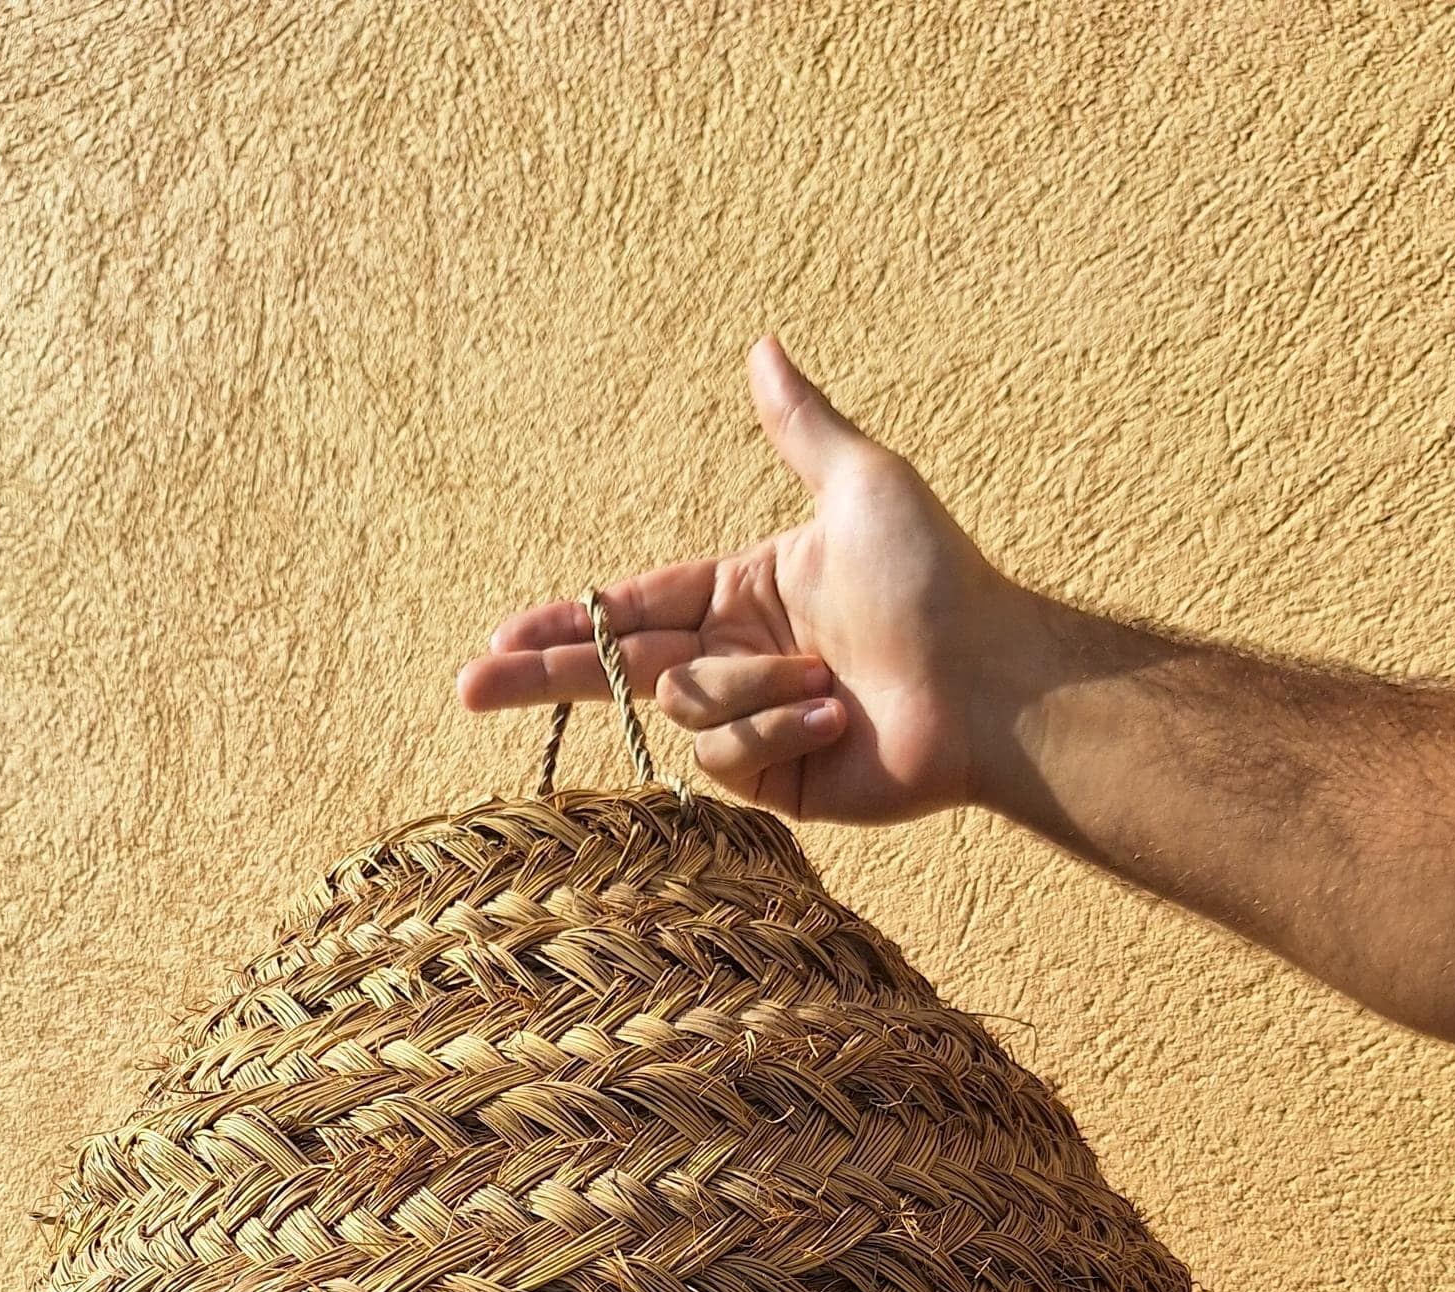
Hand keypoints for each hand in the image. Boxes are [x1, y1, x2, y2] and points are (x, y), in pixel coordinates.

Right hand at [454, 335, 1038, 824]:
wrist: (986, 685)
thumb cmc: (935, 582)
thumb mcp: (863, 484)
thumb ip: (800, 426)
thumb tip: (763, 346)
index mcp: (745, 594)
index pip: (636, 608)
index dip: (571, 621)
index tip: (502, 637)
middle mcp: (740, 661)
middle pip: (618, 671)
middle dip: (544, 676)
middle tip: (469, 687)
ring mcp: (755, 726)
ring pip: (685, 710)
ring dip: (750, 689)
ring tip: (825, 681)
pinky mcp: (777, 783)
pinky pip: (725, 758)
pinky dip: (776, 727)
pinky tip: (834, 716)